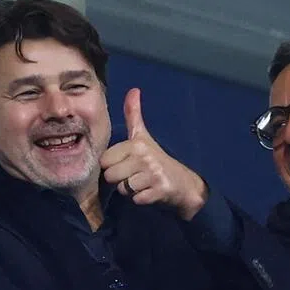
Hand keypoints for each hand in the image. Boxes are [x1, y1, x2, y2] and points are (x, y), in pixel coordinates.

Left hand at [100, 88, 208, 220]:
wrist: (184, 183)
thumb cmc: (157, 159)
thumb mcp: (143, 136)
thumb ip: (133, 115)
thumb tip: (133, 90)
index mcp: (136, 143)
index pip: (105, 160)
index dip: (113, 165)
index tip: (127, 164)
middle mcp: (144, 156)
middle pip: (111, 176)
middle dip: (120, 180)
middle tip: (135, 175)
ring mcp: (153, 174)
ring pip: (123, 189)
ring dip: (131, 191)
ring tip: (143, 184)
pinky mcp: (159, 190)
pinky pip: (136, 199)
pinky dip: (141, 200)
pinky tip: (150, 192)